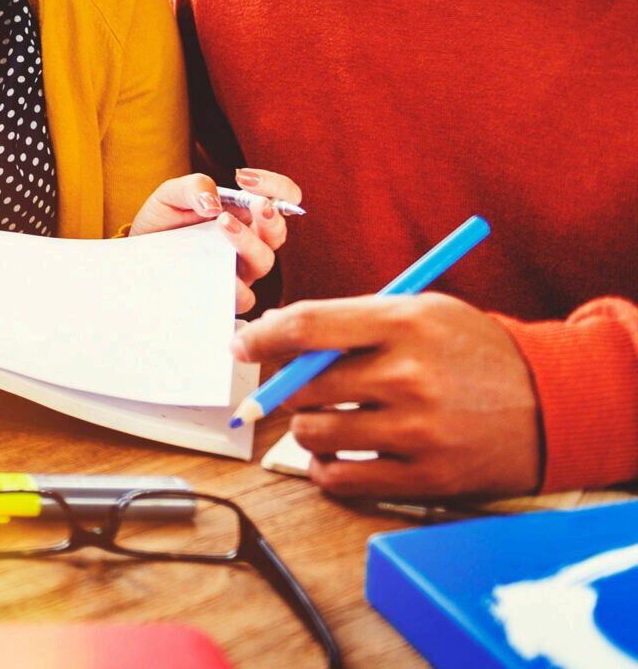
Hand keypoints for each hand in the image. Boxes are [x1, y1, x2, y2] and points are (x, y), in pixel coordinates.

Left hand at [127, 168, 299, 313]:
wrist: (137, 251)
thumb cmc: (162, 221)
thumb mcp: (171, 195)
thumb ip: (194, 187)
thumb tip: (213, 202)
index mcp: (245, 213)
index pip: (282, 198)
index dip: (278, 187)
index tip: (246, 178)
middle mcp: (249, 241)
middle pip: (277, 233)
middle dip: (271, 217)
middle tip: (256, 203)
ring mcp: (240, 269)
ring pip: (263, 261)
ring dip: (248, 241)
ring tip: (222, 222)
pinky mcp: (226, 293)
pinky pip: (243, 296)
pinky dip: (232, 283)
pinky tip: (209, 268)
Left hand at [233, 292, 542, 499]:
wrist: (551, 403)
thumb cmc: (473, 352)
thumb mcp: (423, 312)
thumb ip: (353, 323)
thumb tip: (275, 342)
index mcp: (405, 324)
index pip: (307, 326)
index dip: (261, 337)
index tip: (243, 345)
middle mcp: (408, 377)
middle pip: (302, 386)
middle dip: (289, 387)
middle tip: (301, 388)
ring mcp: (416, 432)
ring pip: (312, 434)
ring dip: (308, 428)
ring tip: (330, 420)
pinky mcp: (425, 478)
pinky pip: (339, 481)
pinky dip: (325, 470)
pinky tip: (337, 457)